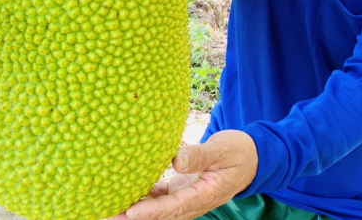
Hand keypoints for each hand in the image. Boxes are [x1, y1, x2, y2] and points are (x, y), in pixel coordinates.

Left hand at [110, 130, 258, 219]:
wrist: (253, 158)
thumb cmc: (239, 151)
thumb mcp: (223, 149)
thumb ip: (200, 155)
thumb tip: (177, 159)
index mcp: (206, 195)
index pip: (174, 207)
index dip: (151, 210)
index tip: (130, 210)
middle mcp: (195, 202)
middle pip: (162, 215)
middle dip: (134, 217)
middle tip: (108, 215)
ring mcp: (188, 199)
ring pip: (159, 210)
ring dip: (135, 211)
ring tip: (109, 209)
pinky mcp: (183, 191)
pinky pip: (161, 199)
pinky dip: (145, 198)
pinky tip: (126, 191)